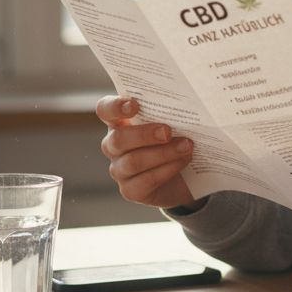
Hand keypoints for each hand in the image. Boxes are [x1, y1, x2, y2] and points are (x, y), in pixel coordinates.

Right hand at [97, 96, 203, 210]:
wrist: (185, 176)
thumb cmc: (175, 139)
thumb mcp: (170, 122)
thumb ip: (168, 111)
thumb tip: (186, 101)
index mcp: (119, 122)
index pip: (105, 110)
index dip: (115, 107)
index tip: (134, 105)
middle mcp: (113, 146)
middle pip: (118, 139)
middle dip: (144, 134)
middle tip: (168, 132)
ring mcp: (119, 170)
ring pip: (133, 162)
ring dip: (163, 153)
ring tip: (186, 146)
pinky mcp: (131, 190)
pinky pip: (146, 180)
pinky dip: (167, 169)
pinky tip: (183, 161)